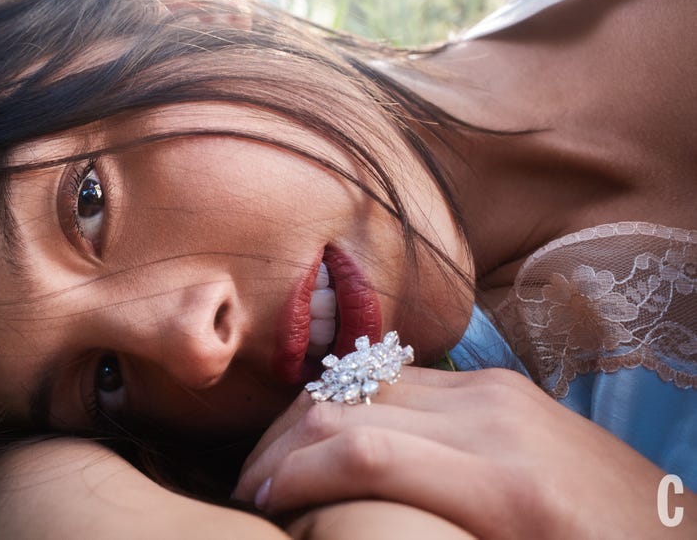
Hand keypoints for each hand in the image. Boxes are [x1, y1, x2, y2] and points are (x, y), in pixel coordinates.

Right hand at [235, 367, 694, 537]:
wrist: (685, 532)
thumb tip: (354, 532)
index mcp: (506, 485)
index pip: (362, 453)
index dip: (293, 476)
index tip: (258, 508)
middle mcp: (493, 417)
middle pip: (350, 405)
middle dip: (284, 445)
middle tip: (249, 488)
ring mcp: (494, 390)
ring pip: (365, 382)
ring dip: (308, 418)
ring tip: (279, 461)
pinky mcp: (497, 382)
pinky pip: (400, 378)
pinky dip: (349, 402)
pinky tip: (330, 435)